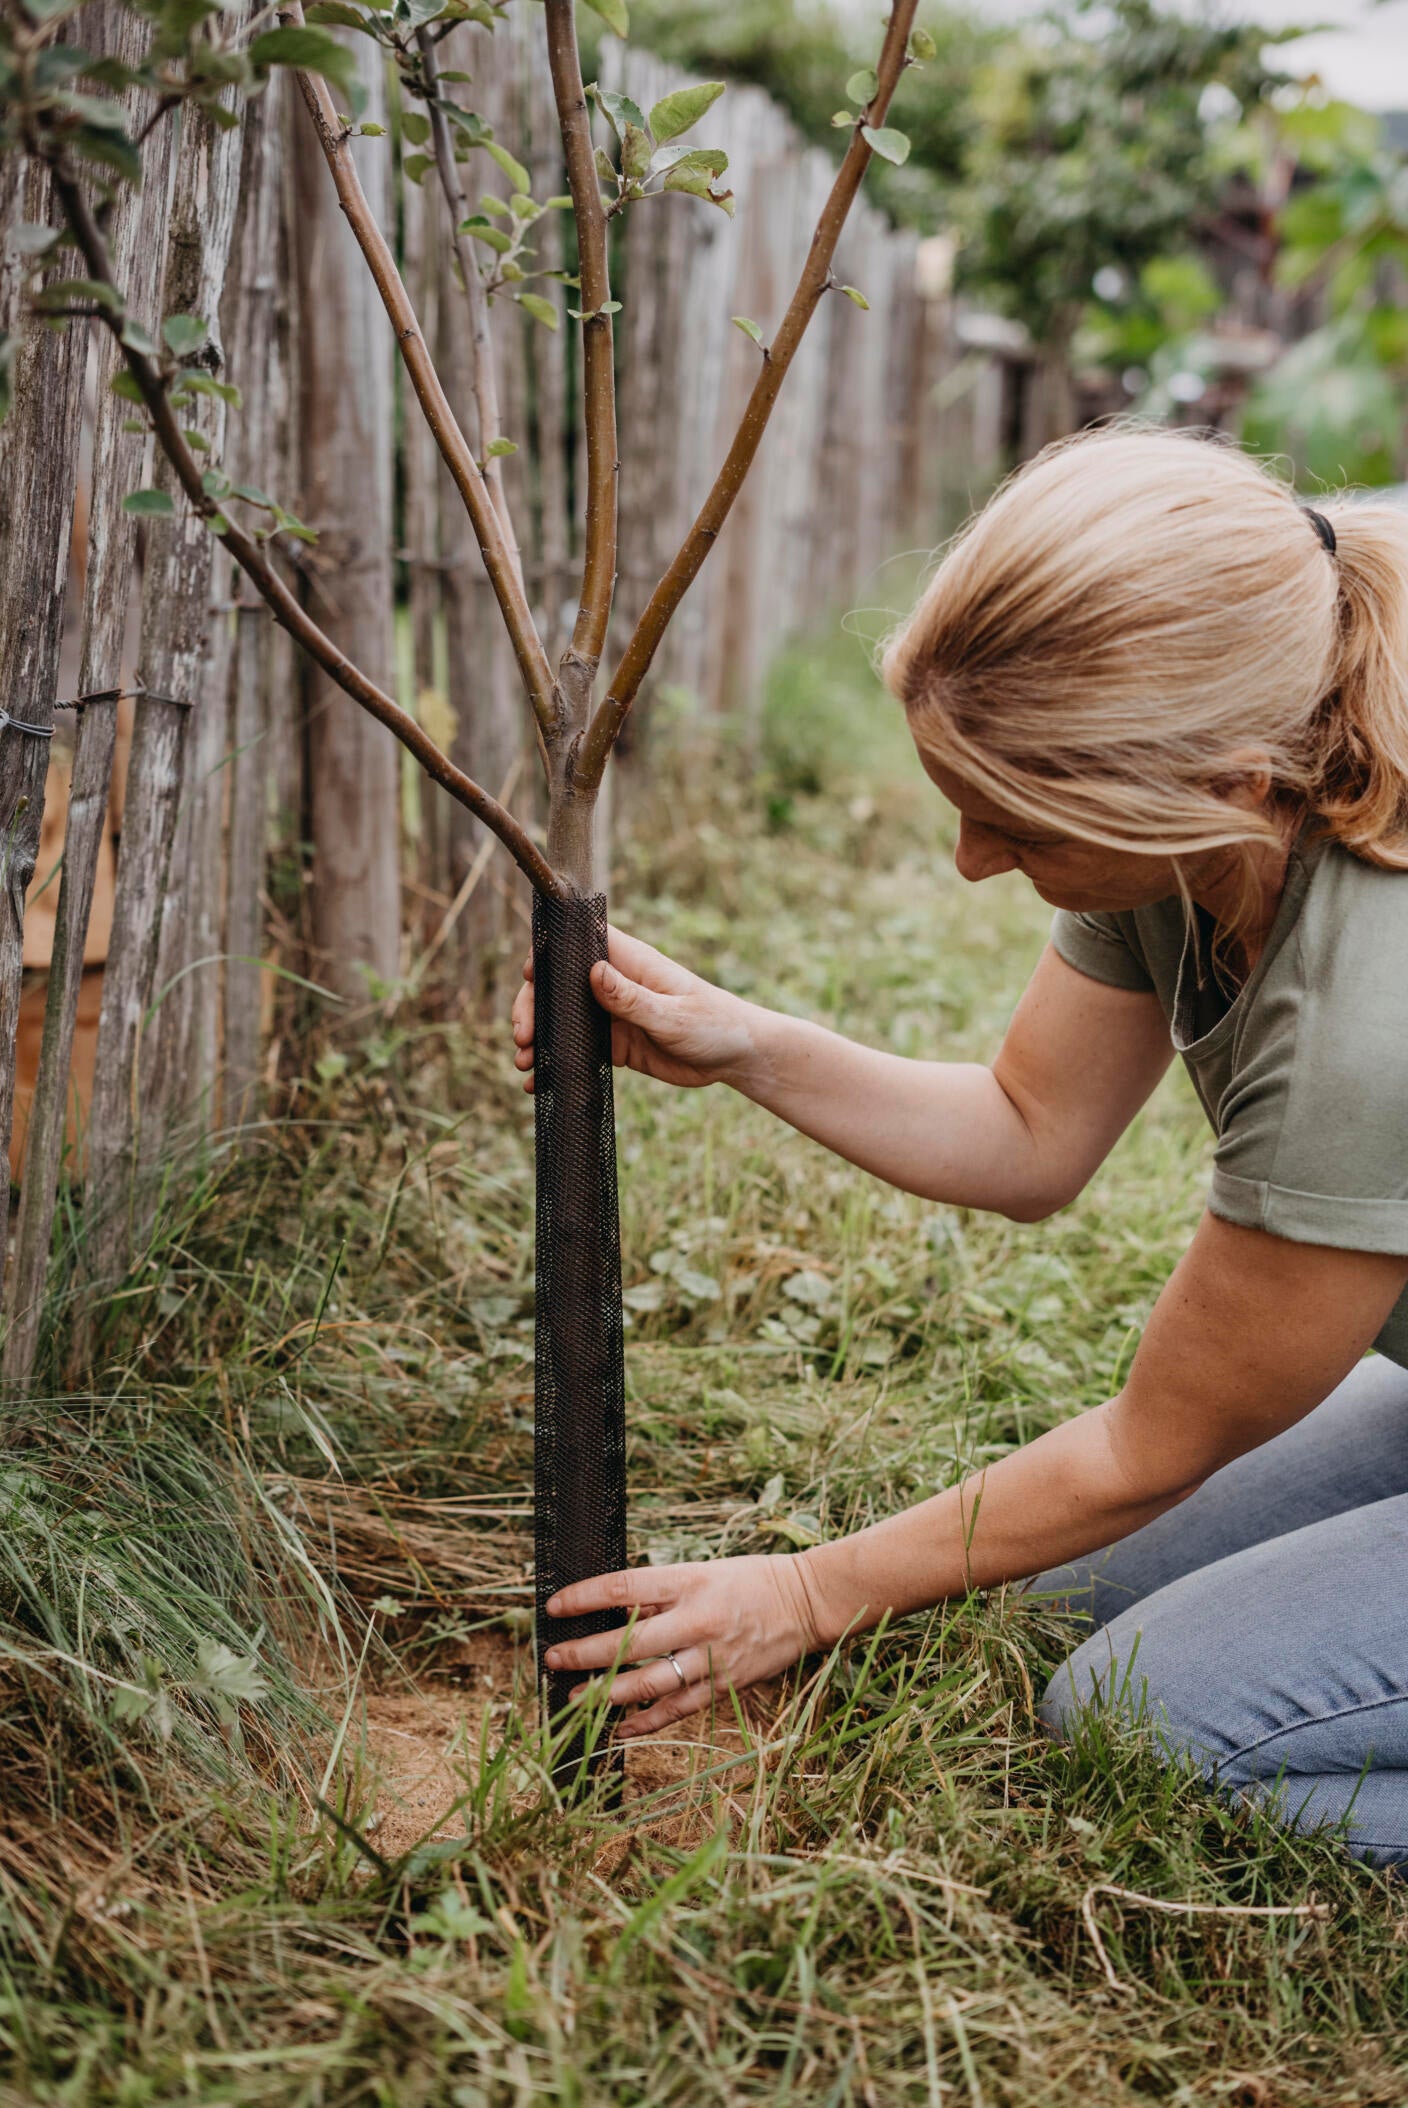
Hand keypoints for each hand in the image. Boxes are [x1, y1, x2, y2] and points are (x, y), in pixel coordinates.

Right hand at [511, 925, 758, 1094]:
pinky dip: (556, 1065)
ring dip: (540, 1039)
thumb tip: (594, 971)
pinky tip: (539, 1083)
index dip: (548, 952)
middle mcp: (615, 984)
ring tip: (525, 1064)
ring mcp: (612, 1014)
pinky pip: (577, 1051)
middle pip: (558, 985)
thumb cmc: (714, 1023)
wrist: (736, 1057)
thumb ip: (632, 998)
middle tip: (524, 1038)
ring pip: (562, 1020)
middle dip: (533, 1008)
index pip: (578, 942)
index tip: (529, 976)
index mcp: (629, 962)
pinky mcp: (615, 1043)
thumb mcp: (673, 1014)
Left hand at [543, 1551, 836, 1738]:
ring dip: (605, 1693)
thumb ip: (660, 1592)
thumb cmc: (749, 1579)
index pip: (623, 1588)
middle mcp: (697, 1620)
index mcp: (689, 1582)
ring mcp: (711, 1657)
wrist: (806, 1602)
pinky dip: (645, 1722)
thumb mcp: (702, 1571)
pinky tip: (619, 1727)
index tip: (554, 1607)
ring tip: (575, 1698)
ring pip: (647, 1684)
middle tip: (553, 1659)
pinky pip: (676, 1710)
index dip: (584, 1598)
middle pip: (628, 1642)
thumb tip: (612, 1609)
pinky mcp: (724, 1686)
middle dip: (584, 1653)